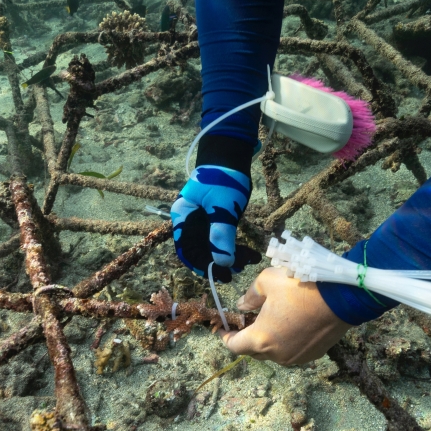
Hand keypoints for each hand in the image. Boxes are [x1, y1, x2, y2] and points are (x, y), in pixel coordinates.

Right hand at [171, 165, 260, 282]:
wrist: (231, 154)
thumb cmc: (223, 177)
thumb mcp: (223, 207)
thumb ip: (221, 235)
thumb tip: (223, 263)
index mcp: (182, 217)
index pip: (187, 250)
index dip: (201, 265)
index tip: (220, 275)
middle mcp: (189, 221)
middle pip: (200, 250)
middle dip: (219, 262)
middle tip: (238, 271)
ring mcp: (202, 220)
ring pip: (212, 246)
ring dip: (229, 256)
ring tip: (248, 261)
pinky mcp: (214, 218)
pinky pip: (221, 238)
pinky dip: (233, 246)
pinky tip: (247, 252)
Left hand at [221, 267, 352, 365]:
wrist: (342, 297)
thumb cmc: (300, 286)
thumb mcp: (267, 281)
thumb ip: (250, 296)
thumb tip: (242, 305)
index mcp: (261, 339)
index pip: (234, 346)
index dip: (225, 336)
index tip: (222, 328)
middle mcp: (277, 355)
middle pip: (254, 351)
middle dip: (247, 337)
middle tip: (247, 320)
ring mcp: (297, 357)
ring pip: (275, 352)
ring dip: (268, 340)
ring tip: (270, 321)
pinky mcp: (314, 354)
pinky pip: (292, 351)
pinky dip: (286, 341)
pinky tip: (290, 325)